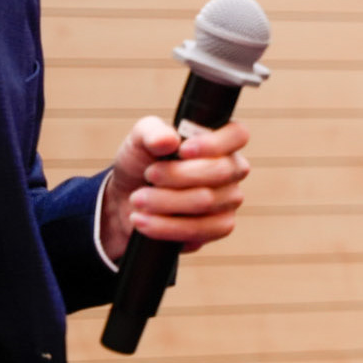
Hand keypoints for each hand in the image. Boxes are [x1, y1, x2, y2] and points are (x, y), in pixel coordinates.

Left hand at [100, 116, 251, 259]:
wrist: (124, 202)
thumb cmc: (140, 164)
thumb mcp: (139, 140)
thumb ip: (152, 133)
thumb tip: (168, 140)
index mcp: (219, 141)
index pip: (237, 135)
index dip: (214, 143)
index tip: (182, 150)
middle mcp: (231, 169)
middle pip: (220, 171)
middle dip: (177, 175)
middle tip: (148, 175)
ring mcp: (229, 199)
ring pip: (206, 201)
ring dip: (165, 202)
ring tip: (138, 200)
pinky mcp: (219, 227)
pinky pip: (201, 230)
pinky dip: (166, 227)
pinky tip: (144, 221)